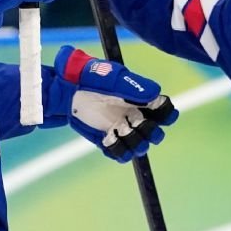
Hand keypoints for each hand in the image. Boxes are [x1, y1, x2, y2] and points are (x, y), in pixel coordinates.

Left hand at [49, 45, 177, 161]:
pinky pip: (120, 153)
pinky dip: (117, 151)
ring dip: (135, 144)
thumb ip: (131, 85)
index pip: (165, 110)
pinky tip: (107, 140)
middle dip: (151, 133)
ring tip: (118, 133)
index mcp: (141, 99)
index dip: (166, 114)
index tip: (153, 112)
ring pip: (140, 146)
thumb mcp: (109, 77)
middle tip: (134, 125)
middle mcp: (135, 116)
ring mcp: (122, 129)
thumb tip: (155, 93)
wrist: (65, 89)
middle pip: (156, 133)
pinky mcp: (108, 140)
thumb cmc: (89, 76)